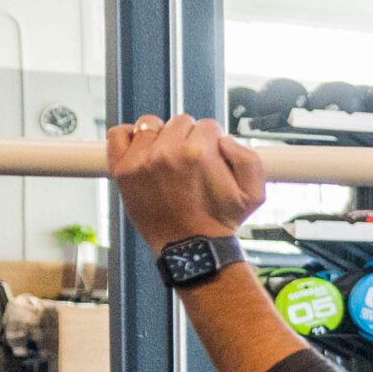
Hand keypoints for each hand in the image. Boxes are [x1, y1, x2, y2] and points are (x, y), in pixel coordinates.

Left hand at [106, 114, 266, 252]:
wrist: (189, 249)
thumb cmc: (220, 223)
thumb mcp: (255, 194)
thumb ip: (249, 157)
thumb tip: (224, 139)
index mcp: (199, 152)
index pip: (207, 126)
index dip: (212, 143)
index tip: (209, 161)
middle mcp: (168, 152)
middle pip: (180, 122)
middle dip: (188, 138)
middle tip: (189, 164)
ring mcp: (141, 160)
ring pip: (151, 125)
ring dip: (160, 137)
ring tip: (167, 160)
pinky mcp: (122, 170)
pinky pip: (117, 134)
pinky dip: (127, 137)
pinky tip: (141, 150)